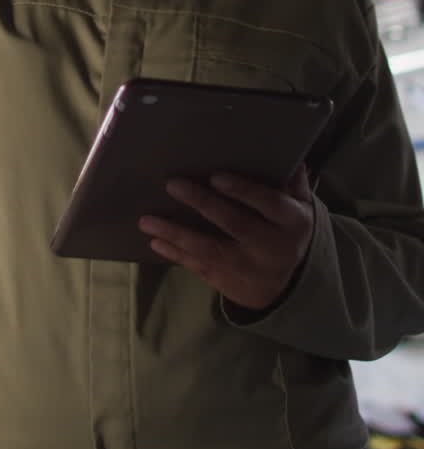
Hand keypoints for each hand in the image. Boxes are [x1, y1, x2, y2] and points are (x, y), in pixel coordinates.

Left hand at [138, 163, 313, 310]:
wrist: (288, 287)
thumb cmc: (287, 231)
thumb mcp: (301, 208)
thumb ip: (295, 184)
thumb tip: (292, 160)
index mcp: (290, 222)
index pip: (268, 204)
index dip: (243, 191)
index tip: (216, 177)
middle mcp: (269, 246)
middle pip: (234, 223)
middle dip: (202, 203)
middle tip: (173, 184)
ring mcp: (246, 267)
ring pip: (209, 249)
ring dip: (176, 234)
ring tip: (147, 220)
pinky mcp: (227, 282)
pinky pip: (199, 266)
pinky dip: (176, 254)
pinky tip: (155, 242)